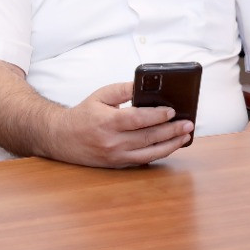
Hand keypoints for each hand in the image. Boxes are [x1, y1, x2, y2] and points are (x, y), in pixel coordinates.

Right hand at [49, 81, 192, 167]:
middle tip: (189, 124)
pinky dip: (159, 153)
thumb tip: (145, 85)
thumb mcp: (101, 95)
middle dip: (171, 131)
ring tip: (186, 136)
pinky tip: (171, 145)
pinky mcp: (116, 164)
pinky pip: (142, 160)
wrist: (60, 138)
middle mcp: (111, 142)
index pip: (137, 119)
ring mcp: (114, 156)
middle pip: (147, 137)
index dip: (156, 116)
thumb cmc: (83, 114)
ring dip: (170, 145)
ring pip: (148, 152)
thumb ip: (124, 89)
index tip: (172, 111)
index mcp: (107, 122)